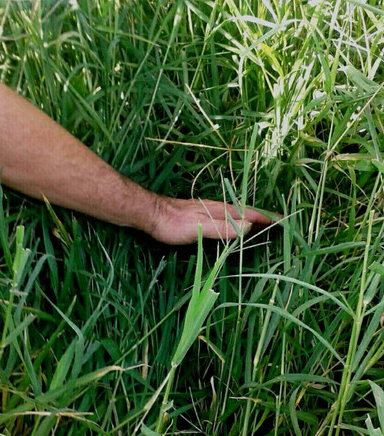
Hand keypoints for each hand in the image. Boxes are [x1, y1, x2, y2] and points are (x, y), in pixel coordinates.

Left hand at [149, 196, 277, 244]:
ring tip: (261, 224)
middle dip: (262, 217)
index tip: (282, 221)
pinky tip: (233, 226)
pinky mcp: (201, 214)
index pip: (249, 213)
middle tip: (277, 223)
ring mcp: (209, 210)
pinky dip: (236, 221)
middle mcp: (217, 208)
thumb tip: (248, 226)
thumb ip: (222, 228)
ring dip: (250, 219)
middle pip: (245, 212)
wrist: (152, 214)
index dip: (265, 218)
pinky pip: (226, 217)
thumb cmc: (174, 222)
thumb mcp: (200, 227)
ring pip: (236, 214)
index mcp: (221, 210)